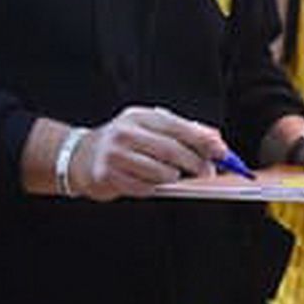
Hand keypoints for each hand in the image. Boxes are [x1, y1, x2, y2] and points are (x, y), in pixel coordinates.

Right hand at [73, 107, 224, 200]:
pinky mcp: (108, 176)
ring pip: (160, 172)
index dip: (203, 141)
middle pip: (171, 150)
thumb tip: (216, 139)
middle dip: (196, 164)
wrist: (82, 156)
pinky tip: (152, 183)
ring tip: (174, 177)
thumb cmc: (124, 142)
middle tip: (208, 173)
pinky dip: (155, 188)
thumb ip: (184, 130)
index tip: (222, 152)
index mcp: (140, 116)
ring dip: (175, 178)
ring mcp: (115, 154)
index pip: (178, 127)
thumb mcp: (151, 128)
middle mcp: (126, 132)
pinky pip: (144, 188)